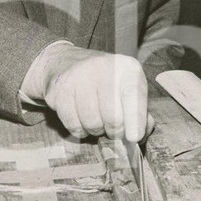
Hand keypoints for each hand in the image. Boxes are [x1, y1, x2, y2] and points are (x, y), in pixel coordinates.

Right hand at [30, 45, 149, 140]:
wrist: (66, 63)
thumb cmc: (105, 83)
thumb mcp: (127, 88)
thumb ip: (139, 111)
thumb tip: (141, 134)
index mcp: (126, 68)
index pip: (133, 95)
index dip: (135, 118)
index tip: (134, 138)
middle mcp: (103, 68)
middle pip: (112, 116)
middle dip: (115, 132)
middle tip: (114, 130)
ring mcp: (79, 77)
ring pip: (92, 123)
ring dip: (96, 131)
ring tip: (97, 122)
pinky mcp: (60, 90)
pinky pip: (73, 124)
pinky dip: (79, 130)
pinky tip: (82, 121)